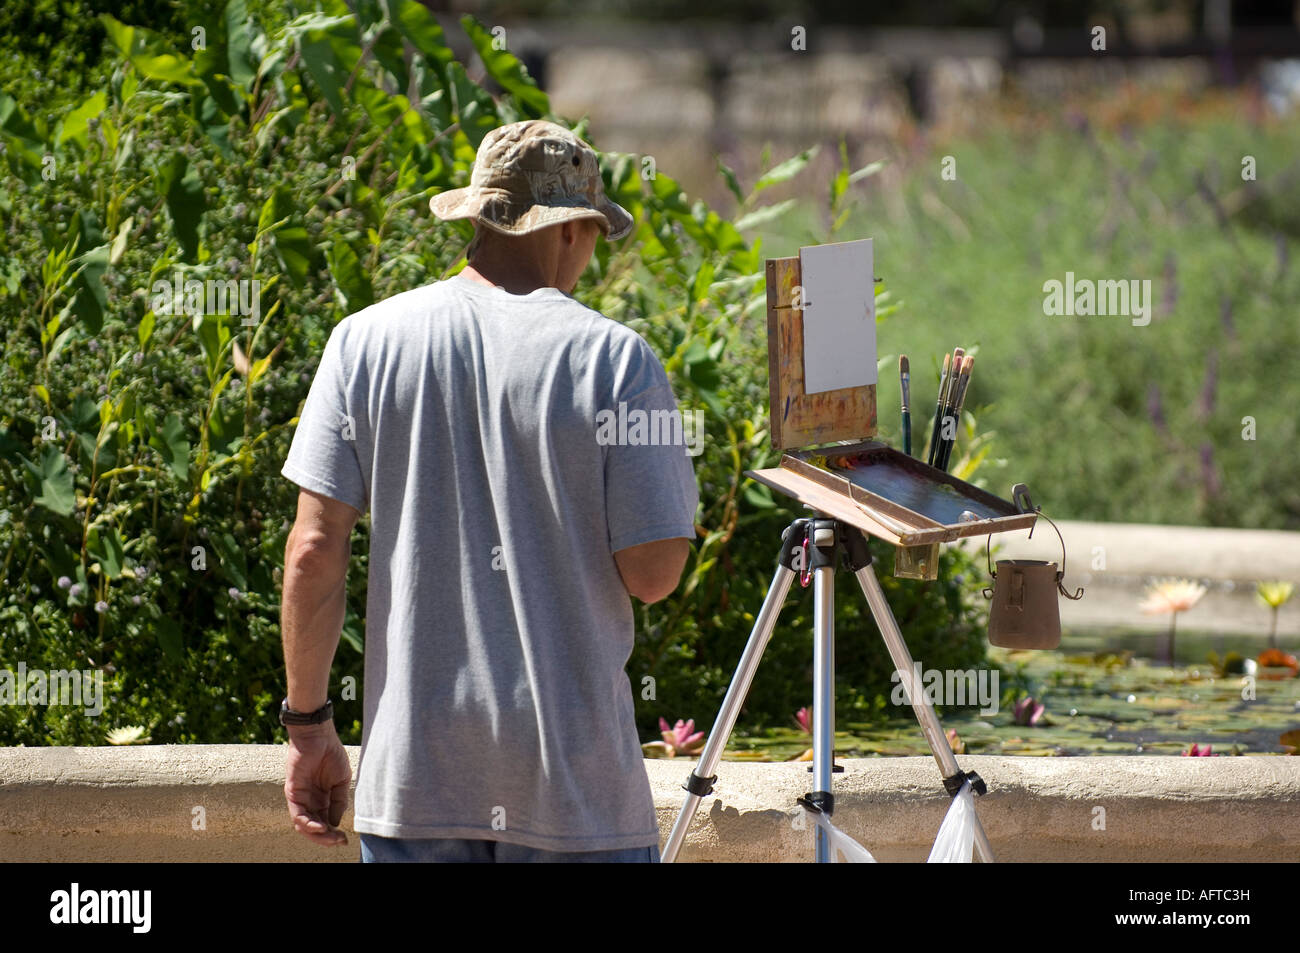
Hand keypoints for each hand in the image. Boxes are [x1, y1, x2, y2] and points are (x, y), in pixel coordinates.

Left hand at [284, 721, 350, 845]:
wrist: (319, 736)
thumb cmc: (331, 754)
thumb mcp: (341, 781)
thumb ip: (339, 802)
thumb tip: (336, 823)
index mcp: (322, 799)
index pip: (326, 822)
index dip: (334, 834)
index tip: (345, 840)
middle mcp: (310, 801)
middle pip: (314, 828)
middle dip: (326, 838)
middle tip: (339, 841)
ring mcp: (300, 798)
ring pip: (304, 826)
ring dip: (317, 835)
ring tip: (331, 836)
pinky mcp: (293, 793)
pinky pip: (298, 815)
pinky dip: (308, 824)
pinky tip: (321, 826)